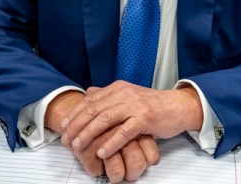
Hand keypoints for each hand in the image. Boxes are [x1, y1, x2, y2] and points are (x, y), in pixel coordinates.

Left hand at [45, 90, 159, 181]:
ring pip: (105, 119)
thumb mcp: (128, 95)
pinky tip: (102, 151)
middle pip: (93, 109)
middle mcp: (124, 94)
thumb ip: (108, 95)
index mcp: (117, 88)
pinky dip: (111, 142)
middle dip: (76, 125)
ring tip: (78, 145)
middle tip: (66, 139)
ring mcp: (134, 106)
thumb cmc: (152, 105)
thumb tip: (88, 93)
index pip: (90, 100)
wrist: (177, 106)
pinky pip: (124, 132)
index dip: (74, 113)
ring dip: (89, 133)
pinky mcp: (145, 118)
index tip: (63, 126)